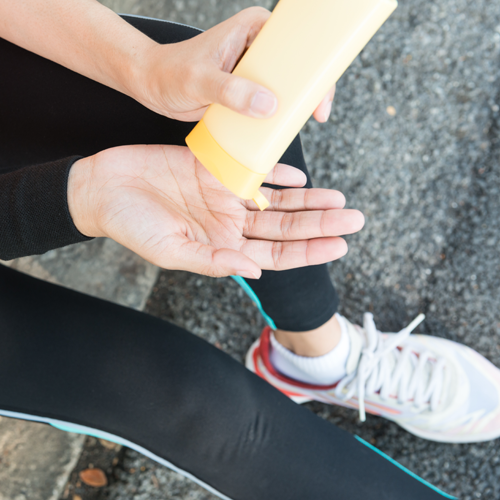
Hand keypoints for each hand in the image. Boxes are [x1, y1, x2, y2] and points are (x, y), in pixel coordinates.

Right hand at [68, 145, 362, 278]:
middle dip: (320, 224)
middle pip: (285, 227)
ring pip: (277, 201)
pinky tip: (298, 176)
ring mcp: (225, 195)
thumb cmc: (131, 224)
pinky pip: (253, 171)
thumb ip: (213, 260)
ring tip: (339, 199)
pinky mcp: (216, 168)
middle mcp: (230, 222)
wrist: (105, 187)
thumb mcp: (170, 249)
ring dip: (308, 201)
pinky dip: (276, 174)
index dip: (309, 251)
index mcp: (222, 246)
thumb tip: (256, 271)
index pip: (276, 254)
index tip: (340, 245)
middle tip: (355, 219)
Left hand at [135, 7, 334, 122]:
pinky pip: (269, 105)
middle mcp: (257, 49)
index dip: (316, 64)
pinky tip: (278, 132)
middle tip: (316, 113)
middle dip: (310, 90)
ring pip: (285, 89)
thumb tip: (268, 105)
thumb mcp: (199, 80)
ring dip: (293, 107)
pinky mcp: (246, 93)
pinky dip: (275, 119)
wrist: (152, 86)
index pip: (296, 41)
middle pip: (296, 68)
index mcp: (252, 30)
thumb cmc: (170, 73)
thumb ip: (230, 91)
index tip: (321, 90)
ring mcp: (253, 73)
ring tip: (300, 125)